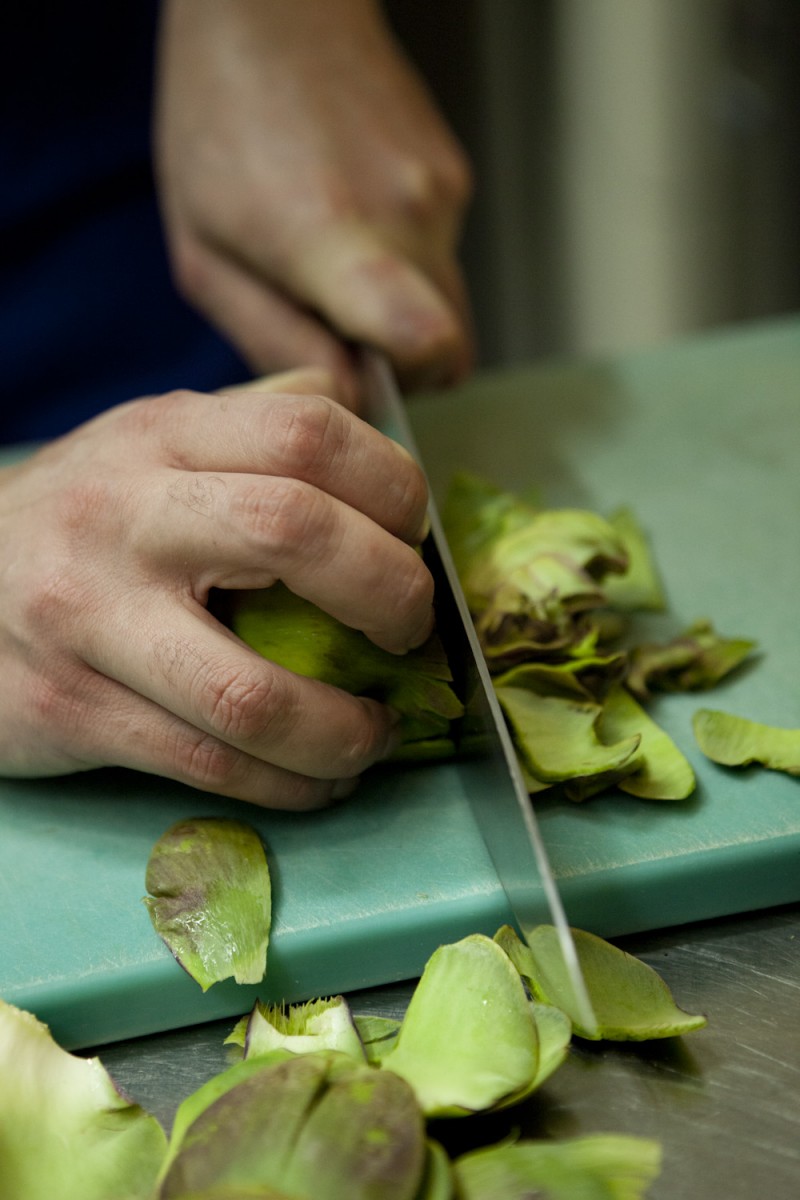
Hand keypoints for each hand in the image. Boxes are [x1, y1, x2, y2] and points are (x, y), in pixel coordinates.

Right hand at [0, 371, 431, 806]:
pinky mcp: (69, 708)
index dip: (394, 488)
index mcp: (163, 435)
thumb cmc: (79, 520)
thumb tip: (361, 410)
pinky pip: (208, 765)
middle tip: (410, 632)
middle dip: (391, 596)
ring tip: (374, 735)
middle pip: (296, 534)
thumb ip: (252, 421)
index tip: (414, 540)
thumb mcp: (149, 443)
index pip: (310, 431)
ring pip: (253, 692)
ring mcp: (90, 616)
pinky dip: (288, 785)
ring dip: (345, 731)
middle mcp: (125, 513)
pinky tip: (317, 780)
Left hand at [154, 0, 474, 406]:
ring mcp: (442, 191)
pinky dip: (406, 259)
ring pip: (449, 300)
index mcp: (336, 239)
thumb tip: (342, 398)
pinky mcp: (456, 174)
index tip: (364, 378)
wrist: (273, 8)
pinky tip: (353, 213)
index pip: (431, 345)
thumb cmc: (220, 123)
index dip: (410, 386)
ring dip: (400, 306)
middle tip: (334, 324)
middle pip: (451, 344)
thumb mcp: (205, 255)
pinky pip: (443, 253)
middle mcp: (409, 214)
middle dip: (401, 360)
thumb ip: (274, 339)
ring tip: (334, 257)